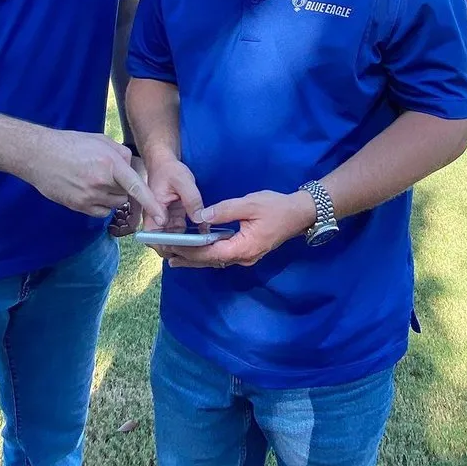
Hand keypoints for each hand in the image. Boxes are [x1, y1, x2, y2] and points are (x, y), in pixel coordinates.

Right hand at [23, 128, 163, 223]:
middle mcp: (101, 182)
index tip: (162, 217)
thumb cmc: (71, 144)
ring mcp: (89, 197)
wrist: (39, 155)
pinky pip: (101, 211)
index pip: (135, 187)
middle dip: (123, 187)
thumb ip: (121, 154)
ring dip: (111, 195)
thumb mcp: (100, 140)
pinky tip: (88, 189)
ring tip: (94, 179)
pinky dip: (100, 204)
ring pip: (114, 204)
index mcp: (110, 163)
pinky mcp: (79, 206)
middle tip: (108, 174)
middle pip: (126, 195)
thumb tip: (133, 167)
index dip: (151, 203)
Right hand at [138, 155, 204, 258]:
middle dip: (180, 250)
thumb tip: (200, 220)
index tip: (188, 249)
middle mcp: (155, 220)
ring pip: (173, 242)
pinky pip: (180, 234)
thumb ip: (192, 200)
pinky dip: (190, 238)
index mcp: (152, 212)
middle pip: (163, 244)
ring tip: (205, 247)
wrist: (165, 164)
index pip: (155, 238)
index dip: (169, 248)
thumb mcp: (183, 181)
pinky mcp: (173, 220)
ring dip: (186, 246)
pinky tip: (204, 237)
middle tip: (201, 251)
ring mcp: (164, 222)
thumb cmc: (170, 170)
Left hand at [164, 189, 315, 268]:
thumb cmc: (277, 207)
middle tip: (166, 255)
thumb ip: (224, 210)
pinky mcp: (248, 252)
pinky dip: (208, 254)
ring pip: (216, 260)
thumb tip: (201, 216)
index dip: (189, 251)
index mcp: (243, 247)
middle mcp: (243, 257)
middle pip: (210, 261)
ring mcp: (246, 257)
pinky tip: (198, 251)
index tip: (172, 247)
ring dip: (196, 259)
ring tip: (175, 256)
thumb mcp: (250, 203)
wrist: (300, 213)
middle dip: (188, 259)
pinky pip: (223, 256)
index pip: (210, 253)